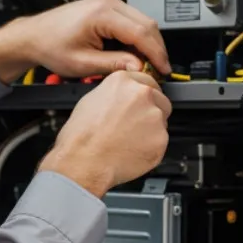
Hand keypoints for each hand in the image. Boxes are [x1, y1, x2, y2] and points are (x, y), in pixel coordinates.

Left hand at [0, 0, 170, 82]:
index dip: (157, 54)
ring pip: (143, 22)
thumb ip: (113, 64)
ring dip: (147, 44)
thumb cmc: (50, 45)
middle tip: (158, 70)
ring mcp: (109, 2)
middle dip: (156, 49)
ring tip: (144, 65)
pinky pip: (132, 22)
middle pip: (147, 25)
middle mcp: (108, 3)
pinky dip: (137, 38)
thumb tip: (138, 68)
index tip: (163, 69)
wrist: (34, 36)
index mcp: (102, 13)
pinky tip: (132, 55)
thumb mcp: (82, 63)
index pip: (142, 33)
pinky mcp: (108, 7)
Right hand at [37, 70, 171, 196]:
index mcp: (123, 82)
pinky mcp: (161, 137)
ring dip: (151, 129)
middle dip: (150, 111)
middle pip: (159, 99)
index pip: (146, 80)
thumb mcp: (90, 102)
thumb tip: (121, 99)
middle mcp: (141, 94)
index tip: (141, 103)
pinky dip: (151, 147)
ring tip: (129, 141)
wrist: (84, 162)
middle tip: (134, 126)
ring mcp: (154, 116)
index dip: (143, 95)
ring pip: (161, 121)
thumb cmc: (81, 137)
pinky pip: (161, 141)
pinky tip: (133, 150)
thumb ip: (113, 95)